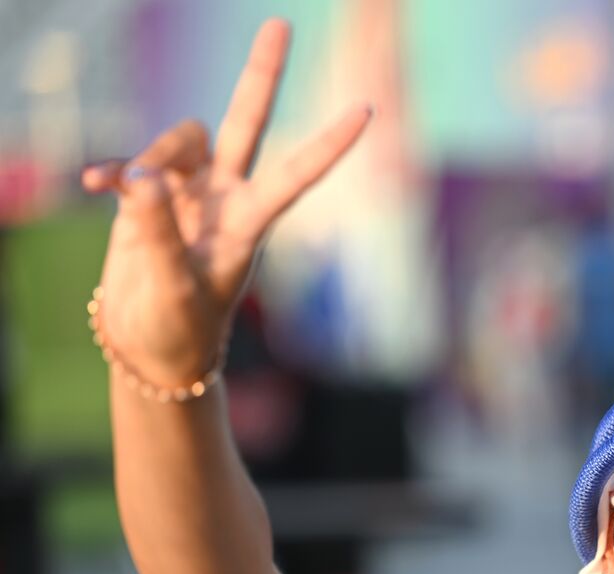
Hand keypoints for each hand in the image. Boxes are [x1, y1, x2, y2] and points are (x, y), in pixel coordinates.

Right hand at [82, 19, 370, 386]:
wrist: (151, 346)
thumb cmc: (180, 329)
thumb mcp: (174, 288)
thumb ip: (159, 232)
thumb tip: (145, 177)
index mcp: (251, 223)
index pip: (297, 175)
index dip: (329, 144)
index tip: (365, 112)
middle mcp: (227, 197)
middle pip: (247, 121)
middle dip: (261, 73)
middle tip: (280, 23)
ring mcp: (190, 191)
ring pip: (179, 136)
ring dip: (153, 152)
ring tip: (128, 195)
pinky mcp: (150, 194)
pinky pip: (132, 163)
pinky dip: (113, 171)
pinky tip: (92, 186)